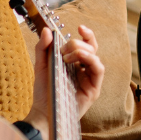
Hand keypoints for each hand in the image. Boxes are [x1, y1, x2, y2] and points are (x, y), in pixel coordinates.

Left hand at [28, 23, 105, 139]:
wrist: (42, 112)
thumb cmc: (44, 91)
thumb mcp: (41, 65)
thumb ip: (43, 48)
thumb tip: (47, 30)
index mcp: (76, 64)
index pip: (87, 45)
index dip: (86, 35)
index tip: (79, 27)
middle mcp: (85, 71)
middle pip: (91, 49)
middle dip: (77, 44)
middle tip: (62, 50)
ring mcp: (90, 80)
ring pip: (96, 58)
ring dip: (82, 51)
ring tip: (66, 56)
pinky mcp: (93, 89)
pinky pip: (99, 70)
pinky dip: (91, 60)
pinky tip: (79, 58)